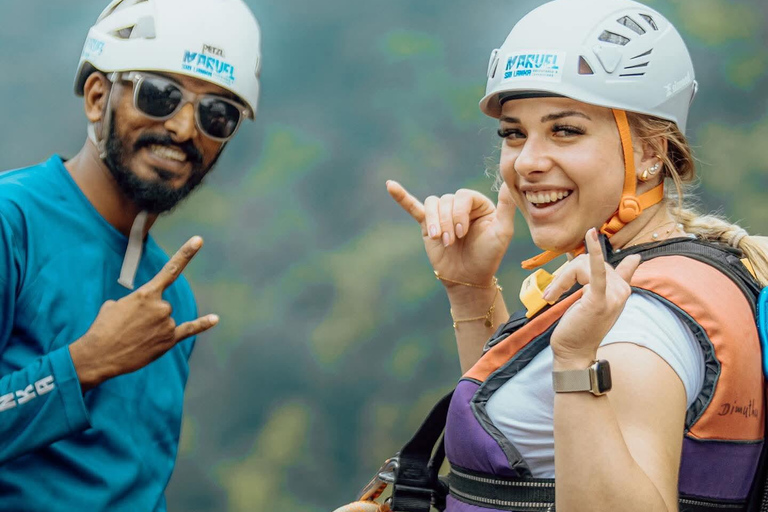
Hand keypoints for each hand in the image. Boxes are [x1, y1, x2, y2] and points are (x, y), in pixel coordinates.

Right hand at [69, 236, 218, 390]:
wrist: (99, 354)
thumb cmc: (103, 328)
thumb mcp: (113, 306)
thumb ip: (134, 302)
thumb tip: (140, 311)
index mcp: (146, 294)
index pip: (171, 270)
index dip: (186, 253)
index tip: (199, 240)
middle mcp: (161, 306)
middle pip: (163, 306)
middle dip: (148, 315)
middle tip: (130, 326)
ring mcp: (167, 323)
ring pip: (166, 320)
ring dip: (152, 328)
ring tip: (134, 337)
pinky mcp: (169, 340)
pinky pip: (189, 329)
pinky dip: (202, 324)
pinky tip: (215, 319)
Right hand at [386, 180, 515, 287]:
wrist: (469, 279)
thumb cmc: (488, 257)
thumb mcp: (502, 233)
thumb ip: (506, 208)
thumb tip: (506, 184)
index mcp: (478, 204)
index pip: (463, 196)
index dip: (460, 212)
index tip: (463, 233)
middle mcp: (459, 206)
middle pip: (446, 200)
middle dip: (447, 221)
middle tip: (452, 241)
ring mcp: (442, 215)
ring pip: (433, 204)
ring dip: (435, 221)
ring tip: (439, 239)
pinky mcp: (427, 225)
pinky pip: (414, 207)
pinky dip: (402, 197)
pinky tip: (390, 186)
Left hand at [545, 228, 641, 366]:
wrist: (574, 352)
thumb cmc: (580, 327)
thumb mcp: (597, 299)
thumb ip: (614, 278)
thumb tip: (636, 257)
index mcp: (623, 288)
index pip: (603, 262)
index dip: (593, 255)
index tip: (592, 233)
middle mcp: (623, 290)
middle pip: (587, 261)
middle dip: (566, 274)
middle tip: (552, 293)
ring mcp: (614, 295)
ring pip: (581, 265)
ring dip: (561, 278)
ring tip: (552, 295)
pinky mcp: (599, 299)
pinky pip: (595, 270)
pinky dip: (594, 251)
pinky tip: (592, 235)